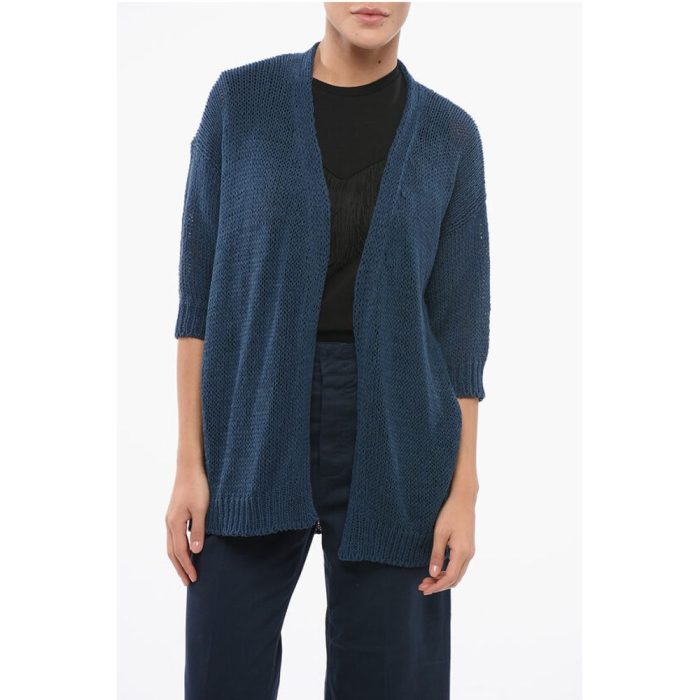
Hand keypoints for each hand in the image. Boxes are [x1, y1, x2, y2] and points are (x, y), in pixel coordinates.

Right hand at [165, 464, 208, 585]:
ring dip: (178, 560)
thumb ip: (198, 530)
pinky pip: (174, 537)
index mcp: (175, 523)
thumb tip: (195, 551)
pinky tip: (186, 550)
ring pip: (171, 545)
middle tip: (187, 582)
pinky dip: (178, 548)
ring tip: (185, 571)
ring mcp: (170, 518)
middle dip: (180, 568)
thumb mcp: (202, 509)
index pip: (180, 552)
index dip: (187, 566)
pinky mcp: (174, 514)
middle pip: (172, 552)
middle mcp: (169, 523)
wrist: (190, 467)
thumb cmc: (198, 486)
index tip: (194, 579)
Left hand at [418, 487, 476, 594]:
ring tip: (427, 580)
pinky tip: (437, 570)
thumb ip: (436, 554)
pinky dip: (448, 572)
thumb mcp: (440, 533)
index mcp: (462, 552)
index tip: (424, 589)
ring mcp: (470, 551)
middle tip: (422, 586)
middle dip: (438, 585)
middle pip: (454, 579)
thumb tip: (432, 574)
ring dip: (443, 579)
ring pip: (457, 574)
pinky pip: (459, 566)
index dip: (436, 586)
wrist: (463, 499)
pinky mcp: (468, 547)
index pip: (449, 577)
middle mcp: (469, 554)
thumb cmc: (450, 513)